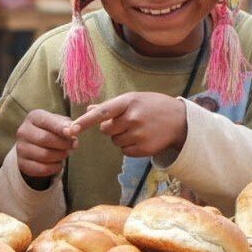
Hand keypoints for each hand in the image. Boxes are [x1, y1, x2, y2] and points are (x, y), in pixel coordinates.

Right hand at [16, 109, 78, 182]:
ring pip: (45, 155)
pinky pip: (43, 169)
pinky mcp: (22, 164)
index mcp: (33, 117)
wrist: (36, 144)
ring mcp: (21, 148)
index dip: (61, 127)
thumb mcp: (60, 123)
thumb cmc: (52, 131)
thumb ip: (69, 125)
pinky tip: (57, 162)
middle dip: (63, 143)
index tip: (73, 132)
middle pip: (45, 139)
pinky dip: (55, 167)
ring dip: (60, 156)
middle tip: (74, 145)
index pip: (47, 121)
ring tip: (63, 152)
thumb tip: (76, 129)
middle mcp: (23, 131)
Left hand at [70, 92, 186, 157]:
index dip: (85, 121)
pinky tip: (142, 138)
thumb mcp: (133, 100)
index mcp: (128, 102)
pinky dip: (129, 147)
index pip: (102, 113)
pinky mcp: (145, 149)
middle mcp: (133, 118)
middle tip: (127, 121)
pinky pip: (125, 151)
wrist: (180, 120)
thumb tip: (88, 110)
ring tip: (137, 129)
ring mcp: (140, 134)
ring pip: (115, 141)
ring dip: (121, 137)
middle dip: (112, 127)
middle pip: (106, 130)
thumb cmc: (152, 106)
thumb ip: (110, 106)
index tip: (72, 129)